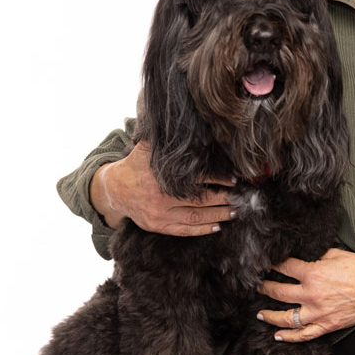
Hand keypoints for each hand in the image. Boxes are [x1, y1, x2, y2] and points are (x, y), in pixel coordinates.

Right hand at [91, 140, 236, 235]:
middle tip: (239, 197)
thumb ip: (164, 139)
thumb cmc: (135, 166)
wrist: (115, 189)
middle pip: (200, 200)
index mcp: (161, 176)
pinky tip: (216, 226)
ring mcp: (159, 214)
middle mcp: (161, 197)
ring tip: (233, 212)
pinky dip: (201, 229)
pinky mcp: (158, 226)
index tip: (233, 179)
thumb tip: (184, 124)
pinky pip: (183, 230)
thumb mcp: (146, 148)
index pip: (197, 178)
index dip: (218, 179)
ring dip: (217, 215)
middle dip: (222, 199)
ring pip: (195, 217)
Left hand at [257, 248, 354, 341]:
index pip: (284, 267)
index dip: (271, 264)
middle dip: (263, 287)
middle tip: (255, 286)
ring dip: (269, 315)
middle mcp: (311, 294)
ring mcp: (318, 312)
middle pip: (278, 291)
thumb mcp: (336, 254)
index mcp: (313, 273)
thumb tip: (302, 256)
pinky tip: (277, 335)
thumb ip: (316, 257)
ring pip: (285, 318)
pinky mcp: (327, 325)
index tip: (263, 264)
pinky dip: (288, 336)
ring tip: (260, 312)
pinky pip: (303, 334)